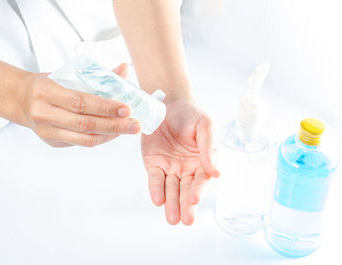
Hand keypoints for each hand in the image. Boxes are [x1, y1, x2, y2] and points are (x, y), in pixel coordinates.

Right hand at [20, 64, 140, 146]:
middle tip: (135, 125)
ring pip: (83, 138)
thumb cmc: (47, 84)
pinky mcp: (52, 142)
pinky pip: (80, 143)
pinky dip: (99, 138)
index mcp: (47, 91)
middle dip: (114, 125)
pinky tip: (112, 133)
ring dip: (109, 135)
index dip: (105, 107)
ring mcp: (47, 131)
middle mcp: (44, 113)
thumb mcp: (66, 74)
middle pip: (84, 123)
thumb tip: (124, 68)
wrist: (20, 99)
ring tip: (127, 130)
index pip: (80, 101)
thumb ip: (96, 75)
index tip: (126, 109)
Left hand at [142, 98, 219, 224]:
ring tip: (172, 218)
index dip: (198, 191)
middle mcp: (187, 168)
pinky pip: (155, 179)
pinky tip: (158, 200)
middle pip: (186, 190)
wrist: (168, 102)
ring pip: (171, 189)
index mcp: (203, 161)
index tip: (194, 201)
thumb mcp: (206, 126)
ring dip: (171, 203)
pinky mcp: (154, 164)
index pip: (201, 180)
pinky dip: (156, 189)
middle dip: (185, 206)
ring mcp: (170, 167)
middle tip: (185, 220)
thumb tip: (216, 172)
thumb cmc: (191, 114)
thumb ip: (209, 147)